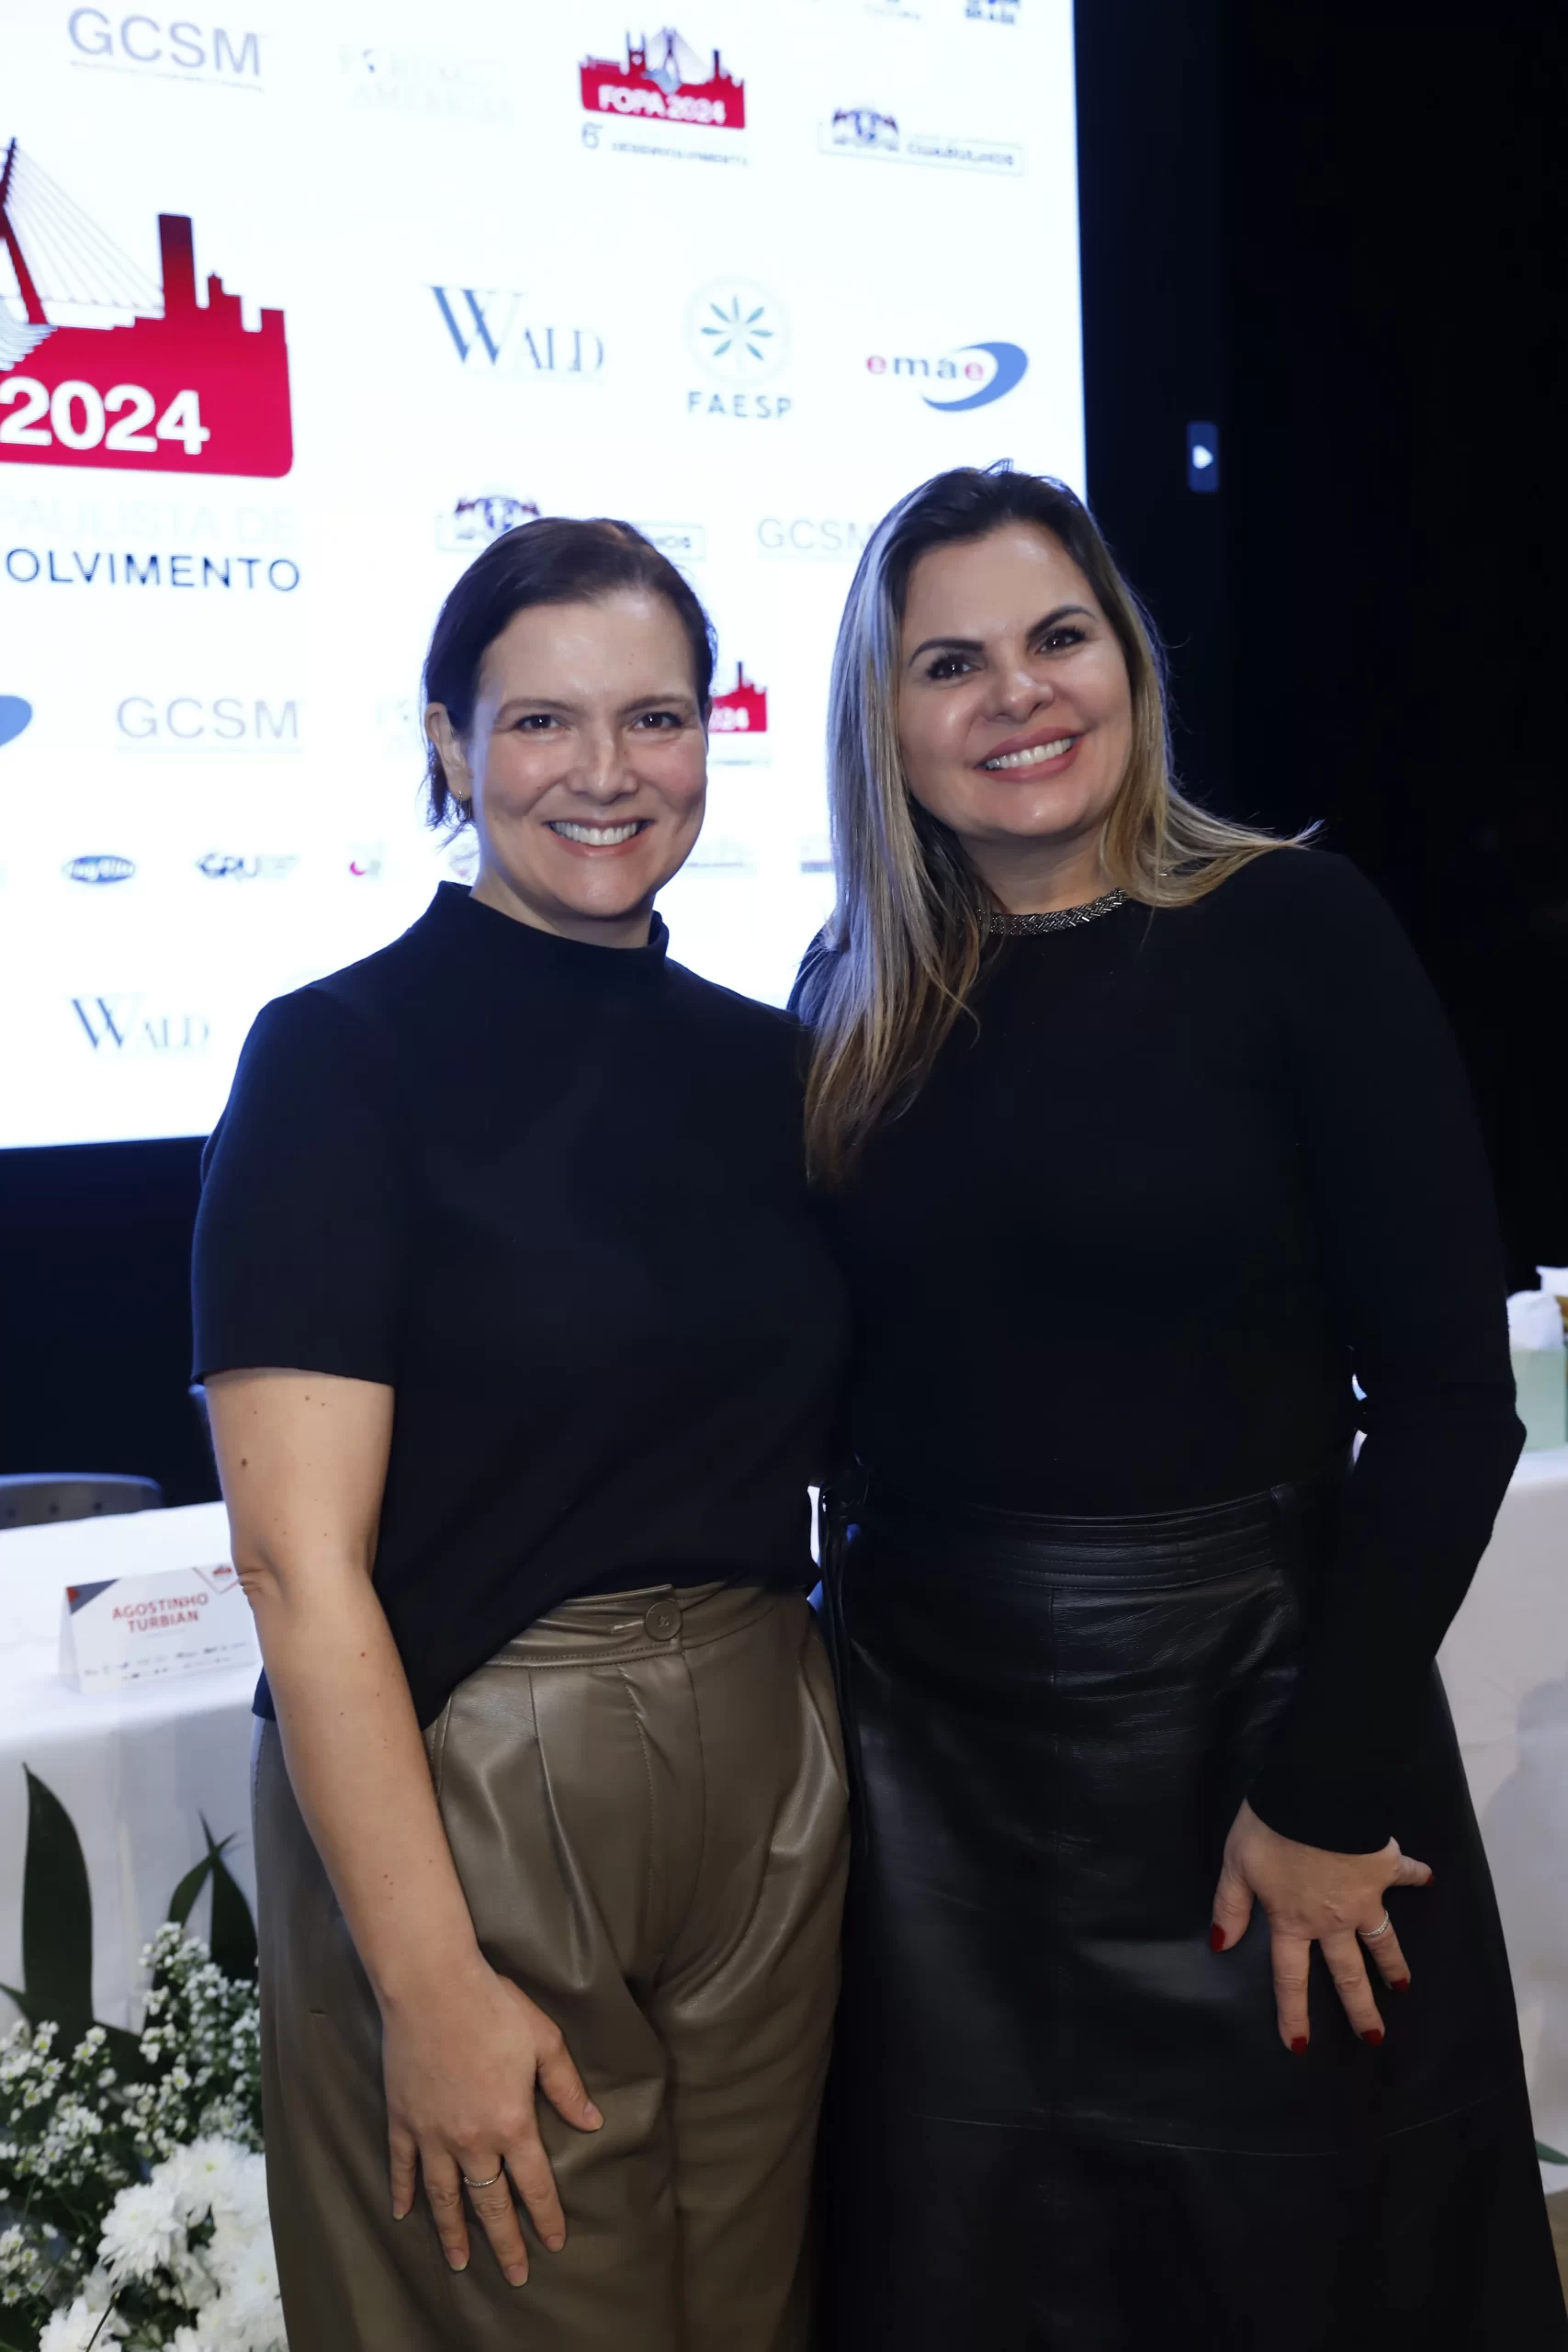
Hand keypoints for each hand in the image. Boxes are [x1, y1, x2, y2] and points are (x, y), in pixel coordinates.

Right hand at [382, 1956, 601, 2282]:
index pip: (533, 2185)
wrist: (432, 1987)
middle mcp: (472, 2140)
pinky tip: (402, 2214)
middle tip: (515, 2276)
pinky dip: (402, 2192)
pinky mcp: (403, 2120)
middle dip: (504, 2243)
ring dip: (453, 2232)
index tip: (555, 2243)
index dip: (546, 2217)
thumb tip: (591, 2123)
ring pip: (444, 2197)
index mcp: (512, 2123)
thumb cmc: (493, 2006)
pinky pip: (402, 2167)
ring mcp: (433, 2134)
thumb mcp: (543, 2040)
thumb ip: (565, 2086)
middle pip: (490, 2204)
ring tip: (459, 2263)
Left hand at [1209, 1798, 1431, 2052]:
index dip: (1293, 2013)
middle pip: (1348, 1973)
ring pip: (1382, 1940)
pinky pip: (1404, 1874)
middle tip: (1374, 2037)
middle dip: (1360, 2008)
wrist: (1319, 1796)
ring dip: (1393, 1962)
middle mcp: (1332, 1920)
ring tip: (1402, 1985)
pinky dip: (1416, 1875)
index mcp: (1293, 1920)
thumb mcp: (1237, 1864)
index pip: (1290, 1977)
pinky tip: (1428, 1878)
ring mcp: (1364, 1898)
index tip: (1300, 2046)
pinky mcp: (1385, 1868)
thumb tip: (1221, 1945)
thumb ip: (1230, 1905)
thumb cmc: (1271, 1829)